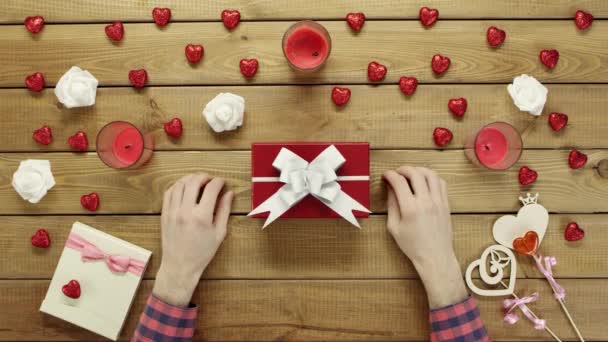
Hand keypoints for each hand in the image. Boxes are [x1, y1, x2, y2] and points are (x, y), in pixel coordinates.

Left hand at [153, 174, 233, 306]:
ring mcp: (172, 212)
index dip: (218, 181)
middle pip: (193, 182)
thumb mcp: (219, 233)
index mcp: (202, 217)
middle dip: (204, 176)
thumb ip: (224, 210)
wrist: (180, 266)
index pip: (211, 189)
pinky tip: (184, 188)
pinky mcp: (164, 214)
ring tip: (198, 181)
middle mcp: (185, 211)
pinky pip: (168, 193)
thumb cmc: (202, 252)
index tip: (222, 182)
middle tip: (210, 179)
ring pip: (179, 184)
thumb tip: (229, 193)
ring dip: (190, 178)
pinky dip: (177, 186)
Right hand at [383, 166, 467, 308]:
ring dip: (419, 170)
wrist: (435, 256)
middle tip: (397, 172)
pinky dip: (431, 178)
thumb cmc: (413, 246)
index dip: (390, 175)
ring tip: (411, 174)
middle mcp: (426, 202)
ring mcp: (438, 202)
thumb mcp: (394, 227)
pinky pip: (441, 183)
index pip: (399, 182)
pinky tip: (424, 182)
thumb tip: (390, 188)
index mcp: (410, 209)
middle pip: (415, 173)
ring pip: (431, 174)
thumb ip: (391, 205)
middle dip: (403, 169)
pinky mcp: (446, 204)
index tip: (386, 175)